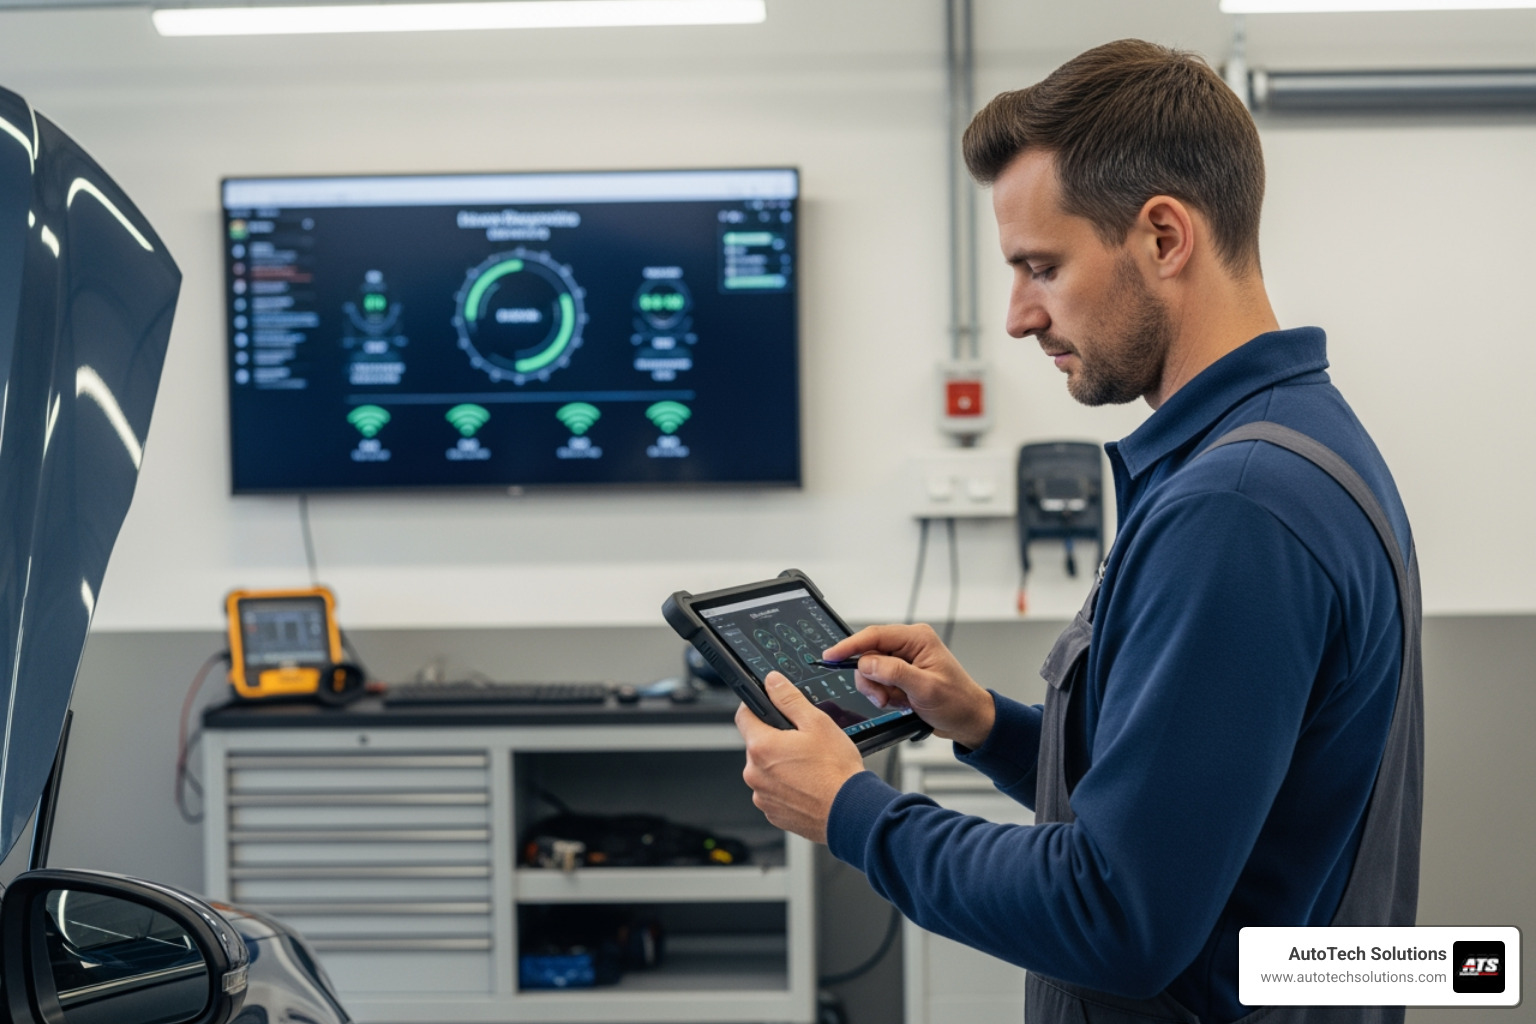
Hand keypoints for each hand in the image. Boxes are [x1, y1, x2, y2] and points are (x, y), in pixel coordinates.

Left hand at [735, 673, 865, 843]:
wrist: (850, 812)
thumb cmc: (836, 771)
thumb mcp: (816, 722)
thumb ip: (789, 699)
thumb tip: (773, 682)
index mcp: (761, 747)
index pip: (744, 716)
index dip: (757, 707)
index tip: (770, 707)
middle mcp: (754, 774)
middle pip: (757, 744)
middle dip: (775, 740)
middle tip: (803, 742)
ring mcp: (762, 796)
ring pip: (766, 770)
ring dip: (780, 765)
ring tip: (809, 767)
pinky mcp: (773, 813)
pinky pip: (774, 792)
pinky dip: (787, 787)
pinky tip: (808, 785)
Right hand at [822, 624, 995, 749]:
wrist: (969, 720)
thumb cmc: (957, 702)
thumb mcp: (926, 689)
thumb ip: (895, 673)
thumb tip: (866, 662)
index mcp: (917, 639)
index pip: (874, 636)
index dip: (850, 646)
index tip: (831, 657)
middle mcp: (909, 645)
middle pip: (869, 655)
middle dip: (871, 679)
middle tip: (883, 697)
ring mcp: (904, 660)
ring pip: (871, 671)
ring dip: (878, 690)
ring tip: (895, 701)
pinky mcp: (901, 674)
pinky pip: (878, 682)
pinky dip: (884, 695)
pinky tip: (900, 701)